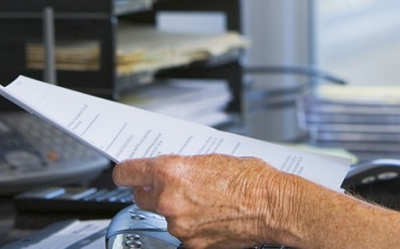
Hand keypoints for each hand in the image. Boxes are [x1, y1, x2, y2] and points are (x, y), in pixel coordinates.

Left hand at [112, 154, 294, 248]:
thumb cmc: (251, 180)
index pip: (126, 173)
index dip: (125, 173)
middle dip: (154, 192)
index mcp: (170, 172)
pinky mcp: (192, 245)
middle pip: (141, 198)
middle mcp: (169, 200)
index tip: (125, 175)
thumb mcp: (210, 160)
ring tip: (206, 203)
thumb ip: (182, 167)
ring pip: (164, 217)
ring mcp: (179, 226)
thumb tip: (168, 172)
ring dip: (177, 211)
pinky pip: (183, 234)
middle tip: (175, 188)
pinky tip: (212, 218)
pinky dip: (193, 227)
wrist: (273, 206)